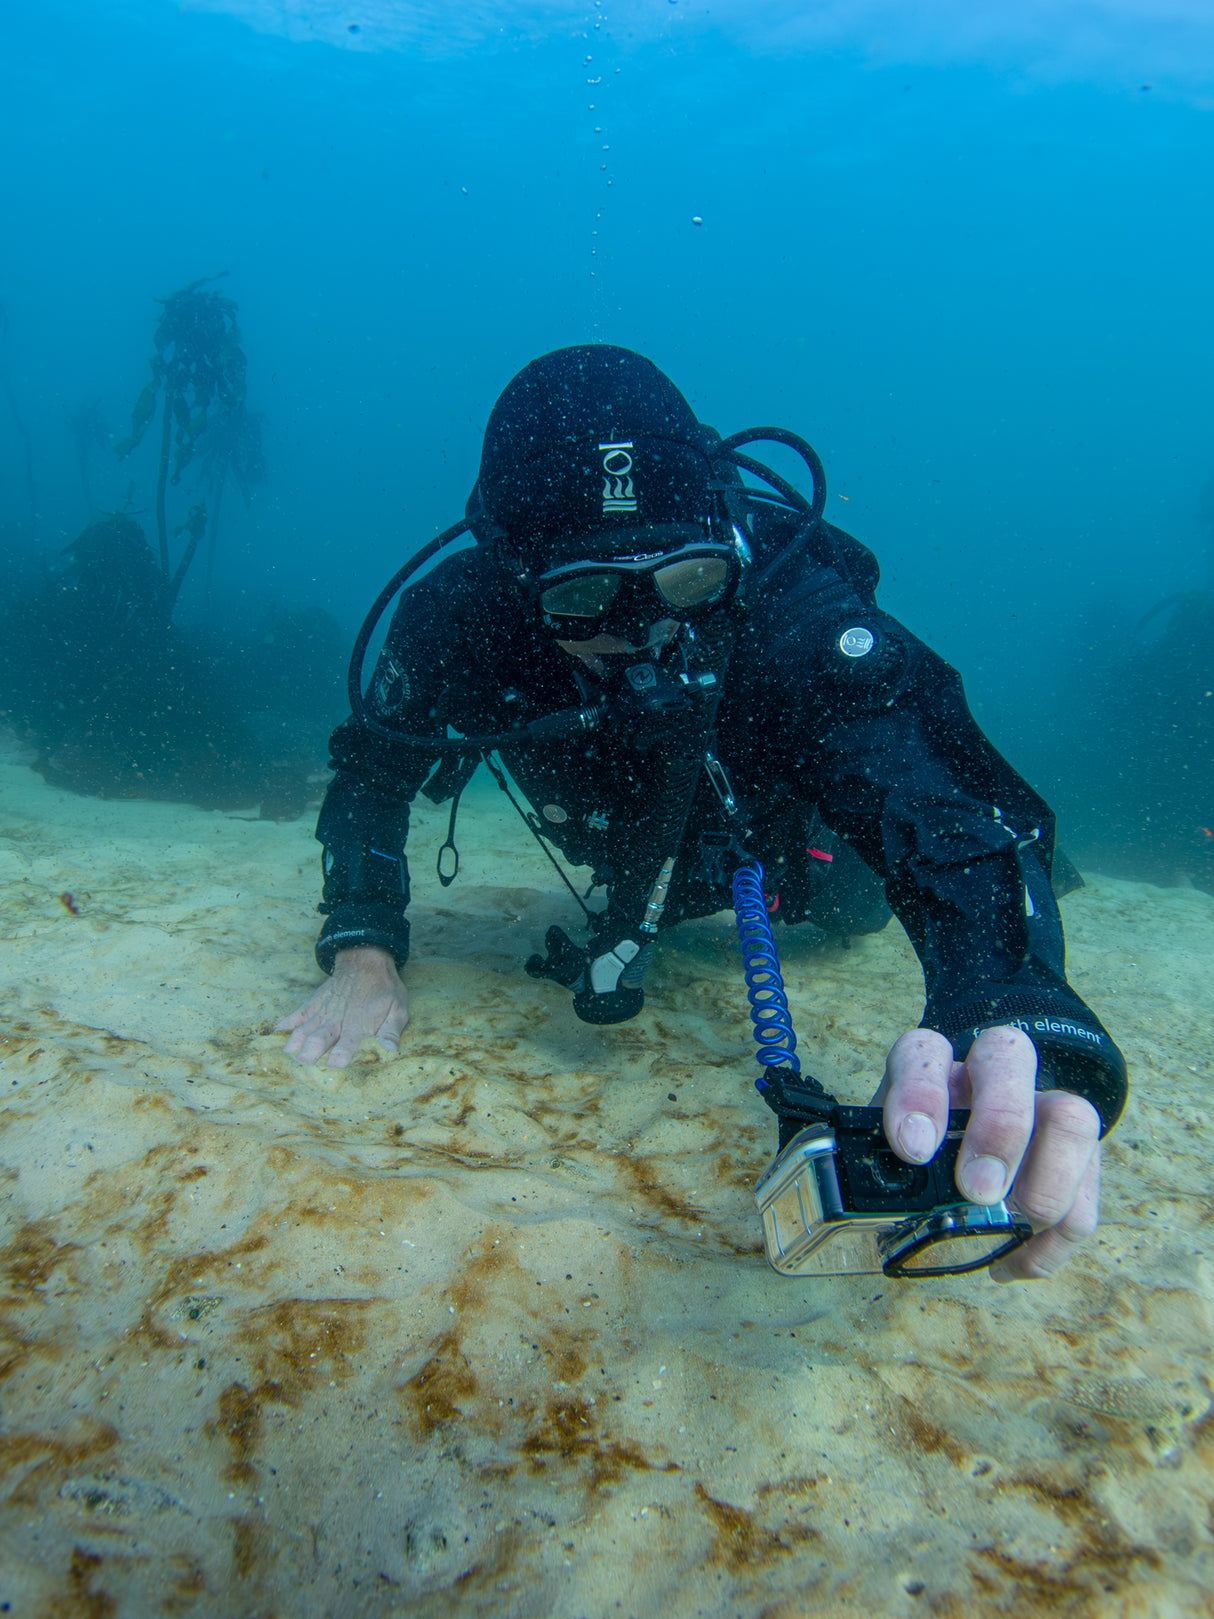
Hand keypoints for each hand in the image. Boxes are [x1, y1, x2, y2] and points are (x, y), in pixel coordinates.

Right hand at [275, 946, 408, 1067]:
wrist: (366, 960)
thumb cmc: (384, 988)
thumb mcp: (398, 1007)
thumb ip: (392, 1029)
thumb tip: (390, 1048)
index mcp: (357, 1025)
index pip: (347, 1044)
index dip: (341, 1055)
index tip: (334, 1064)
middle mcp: (337, 1020)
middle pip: (320, 1038)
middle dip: (310, 1051)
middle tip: (303, 1062)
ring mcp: (323, 1011)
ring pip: (305, 1028)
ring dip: (295, 1041)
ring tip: (287, 1053)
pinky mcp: (314, 1003)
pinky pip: (297, 1014)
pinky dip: (286, 1023)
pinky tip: (276, 1033)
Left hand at [872, 1024, 1101, 1280]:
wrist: (954, 1155)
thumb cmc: (911, 1153)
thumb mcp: (879, 1152)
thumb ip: (872, 1171)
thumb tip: (843, 1217)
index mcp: (930, 1064)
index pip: (923, 1051)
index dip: (920, 1095)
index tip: (913, 1150)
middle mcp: (989, 1072)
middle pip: (1010, 1058)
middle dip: (999, 1128)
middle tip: (977, 1191)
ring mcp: (1042, 1108)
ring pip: (1073, 1118)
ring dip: (1049, 1183)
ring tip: (1017, 1226)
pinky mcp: (1076, 1157)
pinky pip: (1087, 1191)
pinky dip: (1057, 1238)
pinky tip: (1016, 1262)